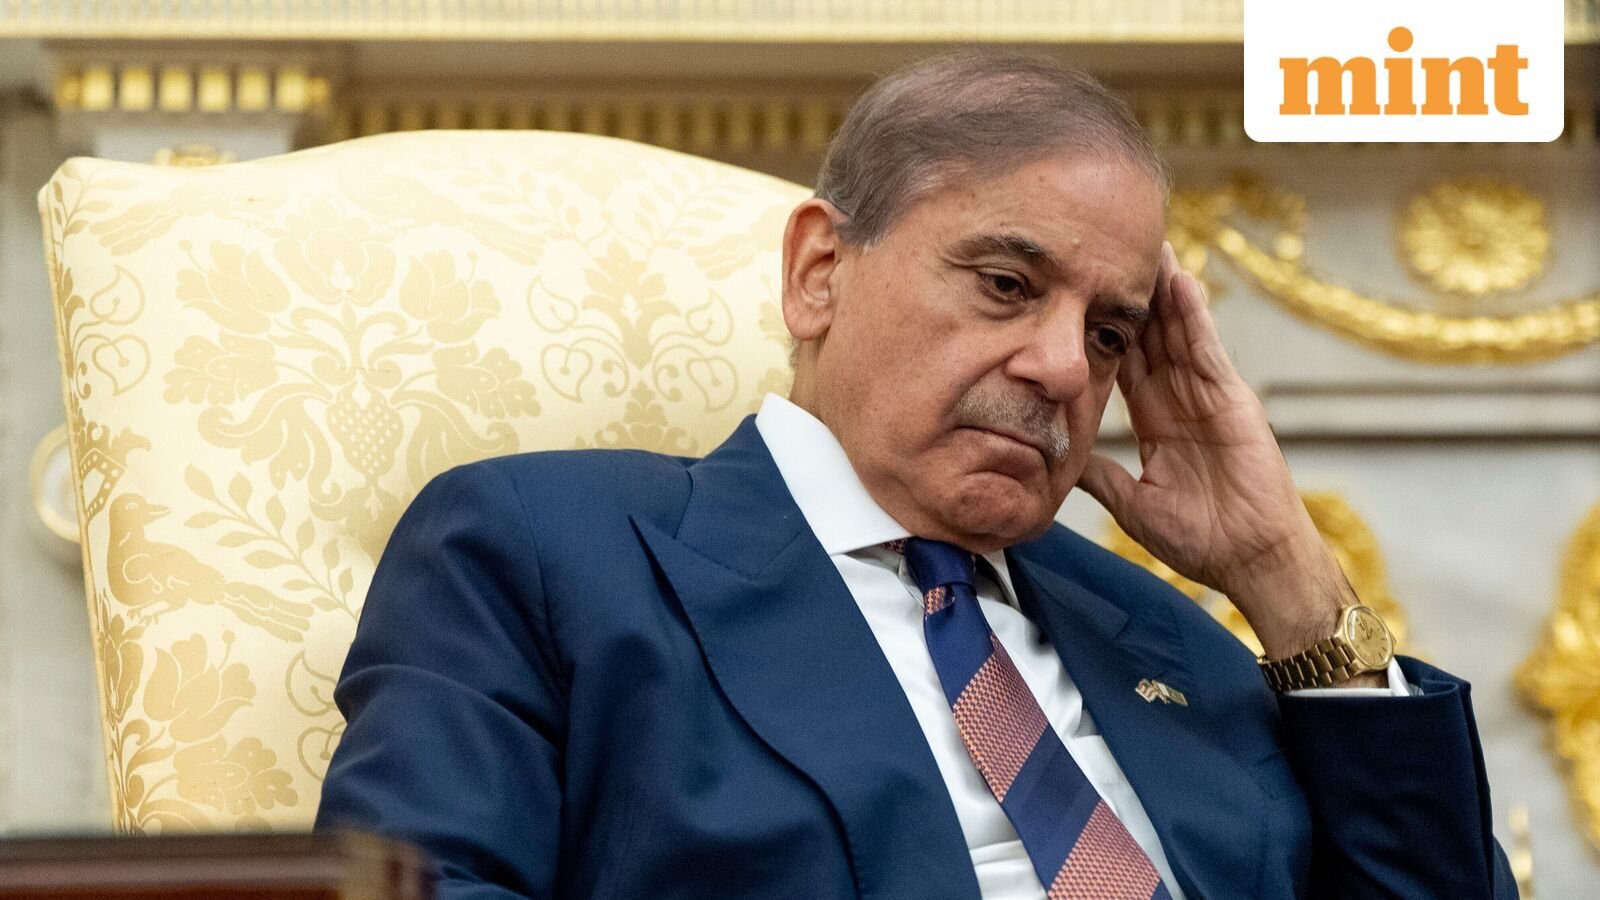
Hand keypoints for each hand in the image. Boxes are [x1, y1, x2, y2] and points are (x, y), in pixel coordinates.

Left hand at [1077, 243, 1361, 664]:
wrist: (1249, 560)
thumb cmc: (1200, 540)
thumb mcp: (1131, 502)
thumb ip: (1100, 475)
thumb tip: (1056, 458)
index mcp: (1158, 420)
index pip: (1126, 363)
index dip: (1107, 329)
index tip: (1082, 295)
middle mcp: (1182, 400)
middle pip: (1152, 335)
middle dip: (1133, 294)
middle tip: (1109, 249)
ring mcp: (1209, 396)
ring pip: (1180, 332)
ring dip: (1163, 290)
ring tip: (1146, 246)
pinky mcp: (1234, 400)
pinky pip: (1209, 350)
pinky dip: (1195, 317)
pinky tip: (1180, 283)